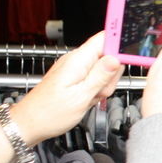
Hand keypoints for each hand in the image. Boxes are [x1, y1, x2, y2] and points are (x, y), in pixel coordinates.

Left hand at [12, 31, 123, 146]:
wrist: (30, 124)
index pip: (105, 38)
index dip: (120, 44)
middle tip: (100, 90)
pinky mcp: (75, 77)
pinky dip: (96, 90)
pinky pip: (95, 79)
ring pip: (104, 70)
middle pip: (108, 56)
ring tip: (90, 97)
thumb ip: (101, 76)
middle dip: (112, 74)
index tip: (131, 55)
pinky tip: (87, 99)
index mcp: (77, 61)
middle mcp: (76, 61)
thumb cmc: (49, 113)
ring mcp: (75, 69)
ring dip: (104, 85)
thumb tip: (116, 58)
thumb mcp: (81, 96)